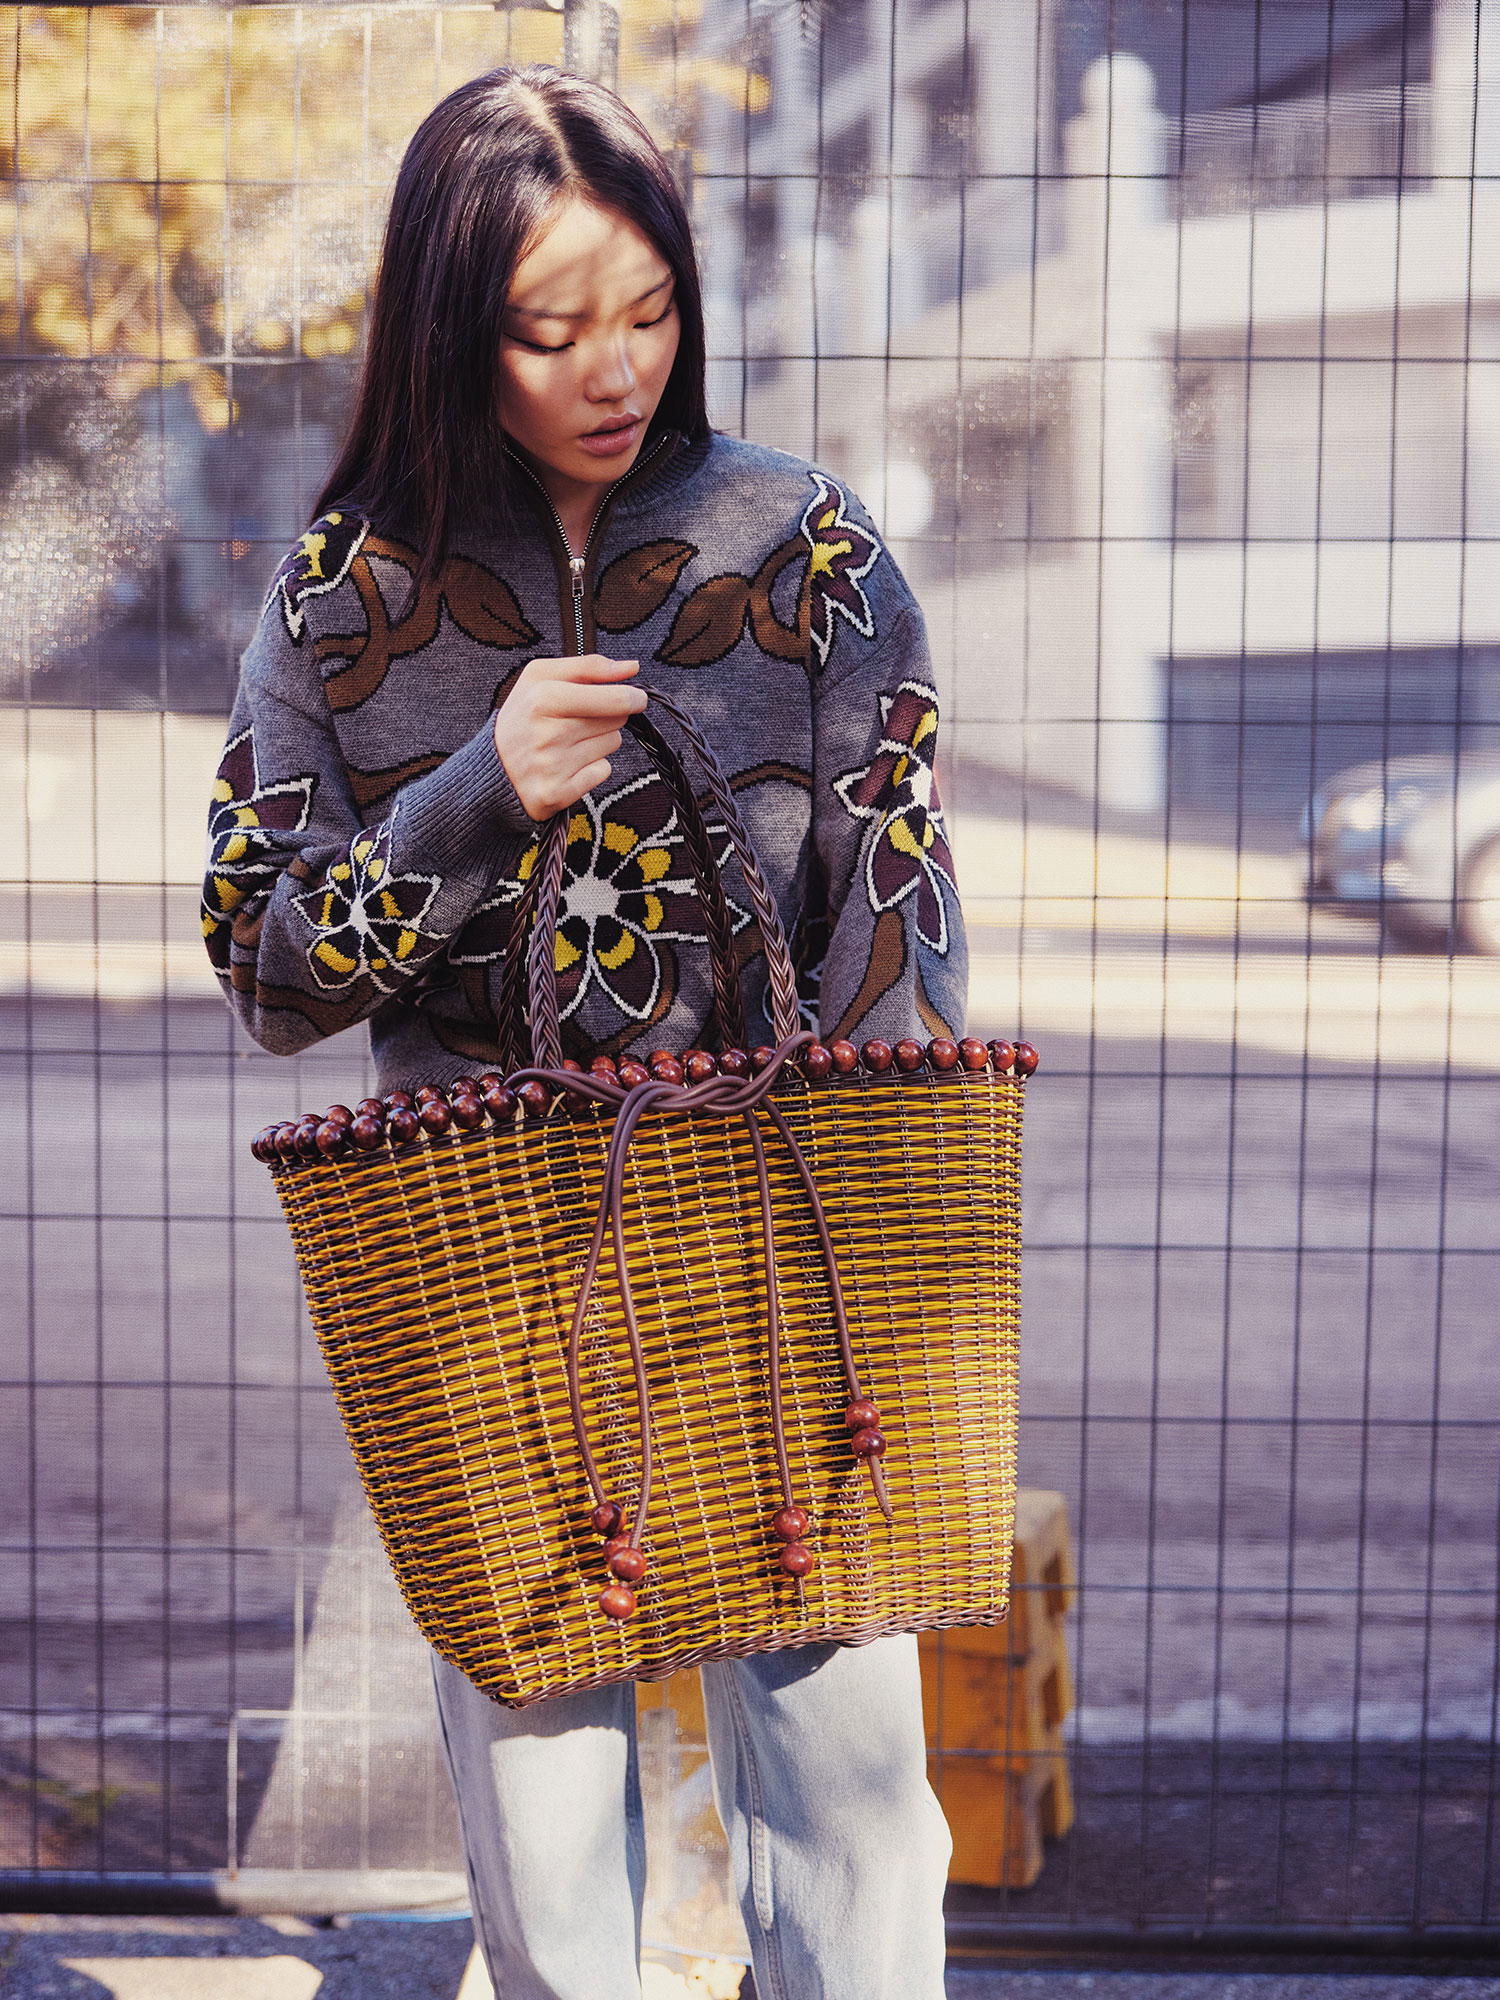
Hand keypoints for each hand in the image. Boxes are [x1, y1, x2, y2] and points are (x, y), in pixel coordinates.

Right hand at [493, 654, 647, 820]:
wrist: (492, 768)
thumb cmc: (522, 717)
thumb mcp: (540, 677)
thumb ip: (589, 666)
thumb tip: (632, 667)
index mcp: (543, 698)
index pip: (615, 699)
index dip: (632, 697)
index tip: (634, 697)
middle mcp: (548, 734)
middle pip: (616, 720)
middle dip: (606, 716)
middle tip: (578, 719)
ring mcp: (552, 767)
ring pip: (611, 745)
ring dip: (598, 741)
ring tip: (568, 741)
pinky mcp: (557, 794)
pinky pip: (603, 772)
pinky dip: (591, 767)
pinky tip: (567, 764)